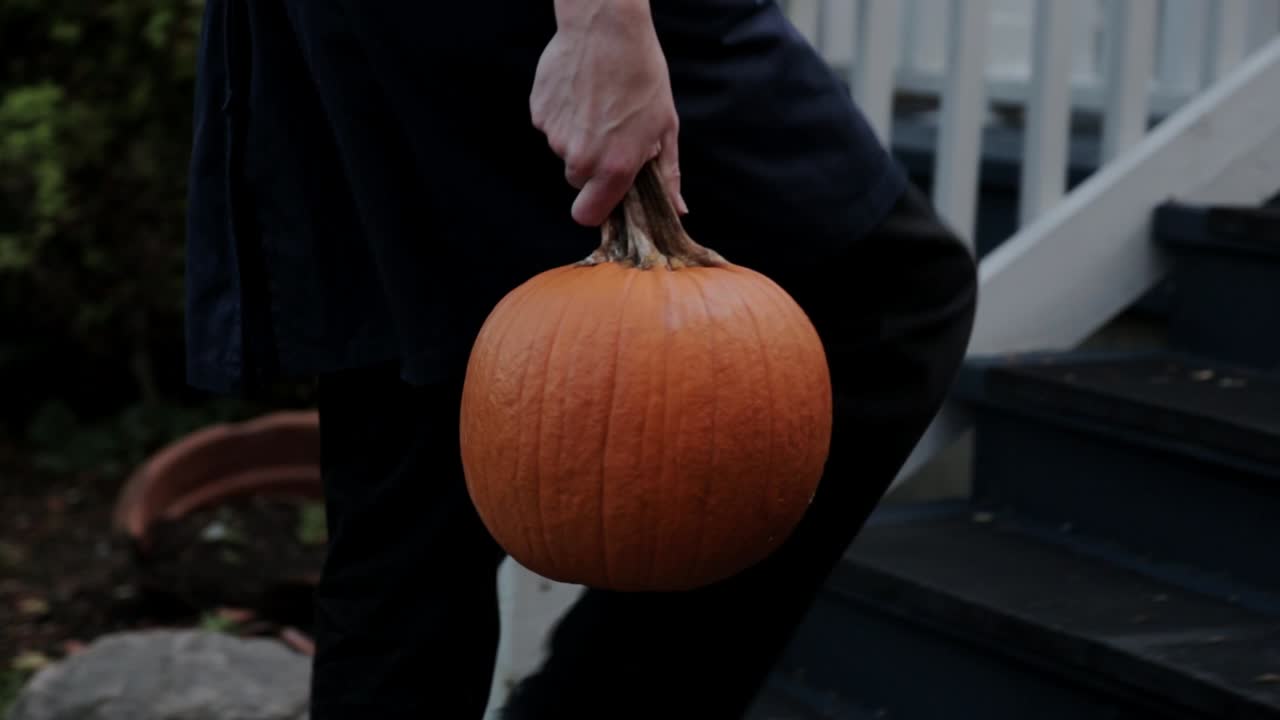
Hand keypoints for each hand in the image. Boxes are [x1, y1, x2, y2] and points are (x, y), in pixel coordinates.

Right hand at [531, 0, 686, 226]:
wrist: (607, 29)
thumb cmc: (643, 76)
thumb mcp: (665, 126)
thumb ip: (668, 175)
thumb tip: (678, 209)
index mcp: (615, 167)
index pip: (588, 215)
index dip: (595, 207)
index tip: (604, 193)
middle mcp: (581, 158)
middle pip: (577, 180)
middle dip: (591, 164)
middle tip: (610, 133)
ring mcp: (555, 136)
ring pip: (564, 151)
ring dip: (578, 136)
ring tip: (598, 104)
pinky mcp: (539, 113)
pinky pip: (550, 126)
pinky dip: (563, 115)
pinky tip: (581, 92)